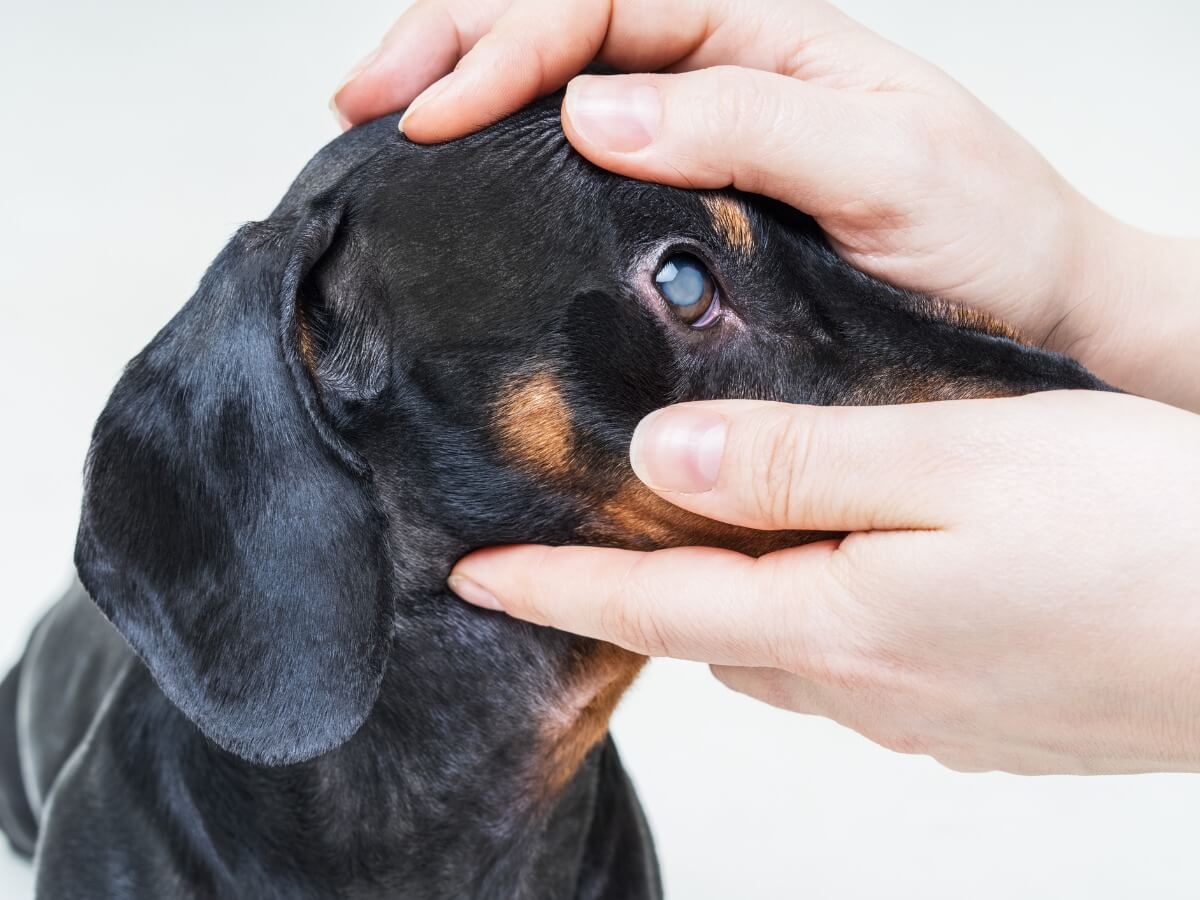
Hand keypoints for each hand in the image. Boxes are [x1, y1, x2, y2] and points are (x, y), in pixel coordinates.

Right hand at [331, 0, 1199, 410]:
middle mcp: (719, 77)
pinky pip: (583, 175)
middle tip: (362, 99)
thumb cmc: (987, 233)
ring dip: (464, 94)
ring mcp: (698, 146)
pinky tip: (464, 191)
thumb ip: (750, 123)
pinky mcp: (690, 217)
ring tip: (382, 124)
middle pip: (558, 23)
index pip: (602, 1)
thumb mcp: (887, 164)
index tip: (431, 110)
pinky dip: (510, 172)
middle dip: (450, 45)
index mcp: (763, 34)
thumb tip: (594, 110)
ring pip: (557, 91)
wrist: (1035, 317)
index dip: (506, 45)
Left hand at [448, 391, 1199, 773]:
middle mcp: (865, 686)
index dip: (552, 588)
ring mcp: (923, 713)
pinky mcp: (976, 715)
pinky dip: (812, 618)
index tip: (471, 575)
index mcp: (839, 623)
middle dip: (636, 593)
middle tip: (588, 536)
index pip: (650, 609)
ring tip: (708, 539)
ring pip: (780, 650)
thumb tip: (665, 464)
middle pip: (708, 634)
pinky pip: (852, 666)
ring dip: (728, 601)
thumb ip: (800, 463)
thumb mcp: (957, 460)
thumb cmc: (1143, 534)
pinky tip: (840, 573)